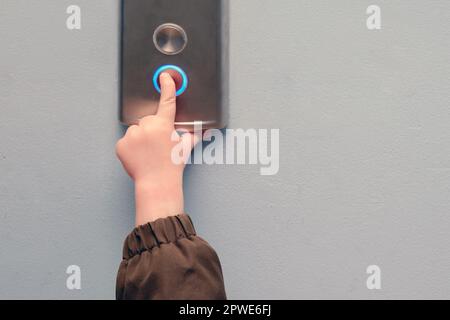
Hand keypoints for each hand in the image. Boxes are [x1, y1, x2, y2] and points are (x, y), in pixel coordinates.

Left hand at [116, 73, 198, 225]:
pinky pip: (126, 141)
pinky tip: (139, 155)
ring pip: (136, 130)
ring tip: (148, 152)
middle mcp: (147, 127)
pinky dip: (130, 147)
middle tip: (157, 145)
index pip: (167, 101)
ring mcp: (132, 135)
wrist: (156, 182)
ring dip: (141, 137)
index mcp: (164, 125)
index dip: (167, 87)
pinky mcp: (121, 144)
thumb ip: (192, 136)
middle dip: (152, 129)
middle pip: (148, 120)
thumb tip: (204, 132)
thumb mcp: (184, 148)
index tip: (165, 77)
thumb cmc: (171, 166)